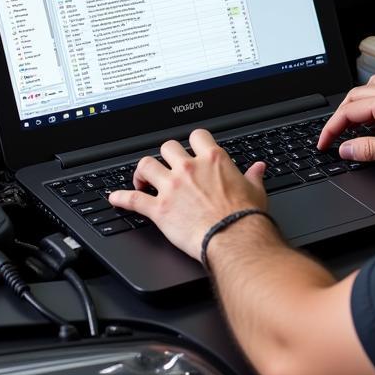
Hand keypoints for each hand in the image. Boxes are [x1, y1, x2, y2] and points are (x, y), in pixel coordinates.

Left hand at [108, 130, 267, 261]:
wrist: (235, 239)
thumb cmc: (245, 218)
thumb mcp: (255, 191)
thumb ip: (253, 176)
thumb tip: (258, 168)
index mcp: (213, 160)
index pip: (196, 136)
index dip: (192, 142)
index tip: (191, 150)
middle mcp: (189, 169)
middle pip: (167, 147)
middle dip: (166, 156)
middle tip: (168, 168)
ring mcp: (171, 187)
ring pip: (145, 165)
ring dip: (142, 172)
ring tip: (143, 179)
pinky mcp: (159, 209)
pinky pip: (133, 199)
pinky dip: (121, 198)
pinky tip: (115, 198)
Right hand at [318, 75, 374, 170]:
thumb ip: (369, 149)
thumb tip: (346, 149)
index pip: (349, 111)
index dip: (331, 128)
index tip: (324, 143)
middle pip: (355, 96)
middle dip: (339, 116)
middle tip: (332, 135)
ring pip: (368, 89)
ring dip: (353, 105)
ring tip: (347, 124)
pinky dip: (370, 102)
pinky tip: (372, 116)